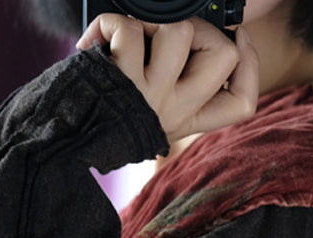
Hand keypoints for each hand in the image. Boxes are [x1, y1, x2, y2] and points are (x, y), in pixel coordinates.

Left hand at [77, 15, 258, 143]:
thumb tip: (195, 35)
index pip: (244, 103)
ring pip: (180, 31)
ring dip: (152, 21)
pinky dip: (109, 23)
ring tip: (131, 38)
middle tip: (171, 35)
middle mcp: (175, 112)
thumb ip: (179, 81)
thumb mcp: (151, 108)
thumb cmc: (104, 114)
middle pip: (225, 54)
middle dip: (202, 26)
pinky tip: (99, 42)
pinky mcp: (121, 81)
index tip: (238, 39)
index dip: (252, 64)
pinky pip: (129, 30)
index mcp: (188, 119)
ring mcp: (150, 98)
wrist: (60, 140)